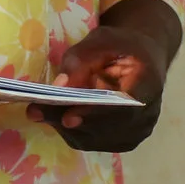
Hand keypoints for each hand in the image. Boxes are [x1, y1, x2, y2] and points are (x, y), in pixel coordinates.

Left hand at [30, 0, 176, 152]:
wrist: (142, 60)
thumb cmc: (120, 47)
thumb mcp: (100, 41)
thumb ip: (81, 61)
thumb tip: (59, 87)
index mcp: (148, 83)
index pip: (124, 107)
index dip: (96, 114)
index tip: (67, 117)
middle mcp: (146, 115)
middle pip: (105, 126)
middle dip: (68, 119)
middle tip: (36, 111)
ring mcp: (136, 132)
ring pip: (95, 138)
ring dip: (65, 127)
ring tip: (40, 111)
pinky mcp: (124, 141)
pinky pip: (93, 141)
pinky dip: (72, 131)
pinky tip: (57, 116)